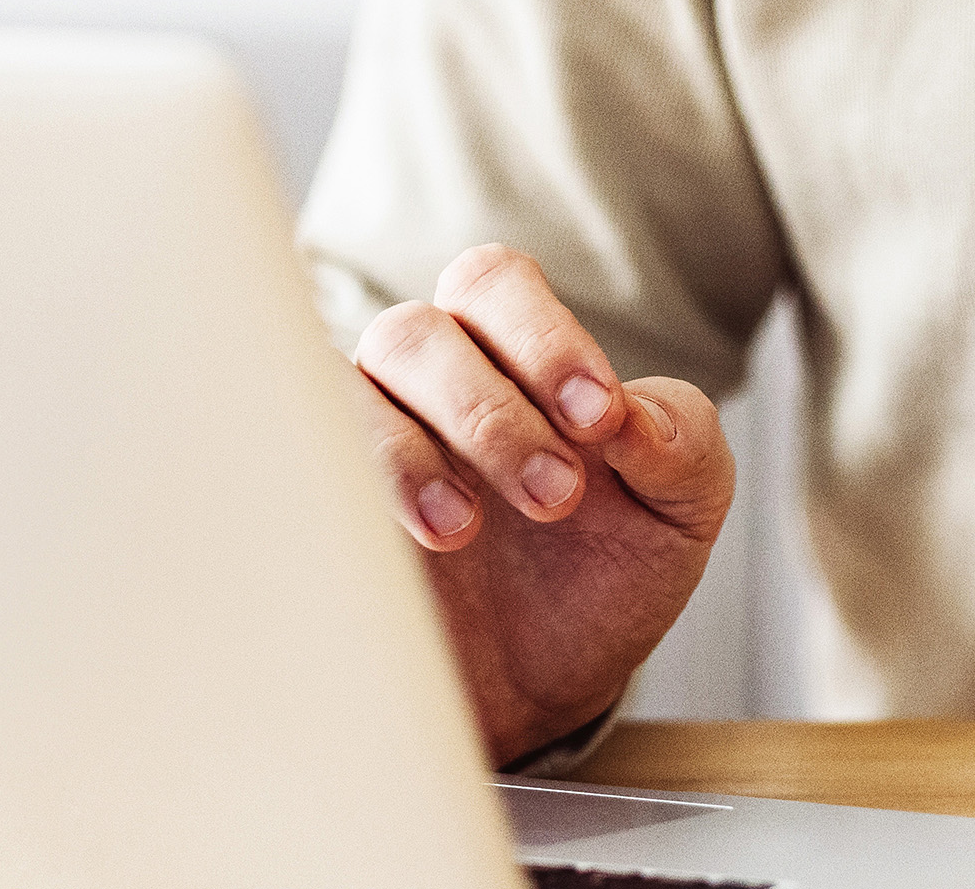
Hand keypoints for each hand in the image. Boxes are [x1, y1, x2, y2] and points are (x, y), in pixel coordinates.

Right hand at [350, 243, 732, 762]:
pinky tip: (405, 546)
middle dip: (490, 413)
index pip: (496, 285)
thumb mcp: (678, 509)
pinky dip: (348, 488)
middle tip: (557, 498)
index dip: (542, 337)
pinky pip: (294, 463)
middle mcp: (423, 380)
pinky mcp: (318, 511)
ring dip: (407, 453)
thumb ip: (681, 441)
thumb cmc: (605, 572)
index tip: (598, 420)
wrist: (542, 690)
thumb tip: (635, 415)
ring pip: (345, 386)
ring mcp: (361, 442)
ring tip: (465, 531)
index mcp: (508, 352)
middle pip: (415, 332)